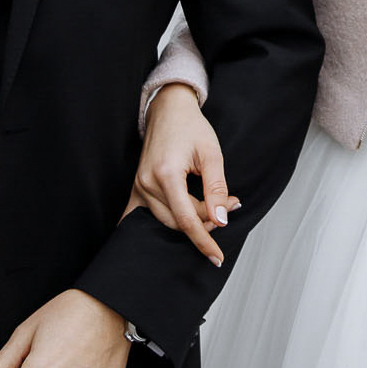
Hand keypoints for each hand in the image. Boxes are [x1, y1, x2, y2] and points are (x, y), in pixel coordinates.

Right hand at [125, 83, 239, 265]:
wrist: (169, 110)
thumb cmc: (191, 127)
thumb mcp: (212, 154)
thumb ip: (216, 189)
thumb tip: (221, 220)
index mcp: (166, 174)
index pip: (187, 219)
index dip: (204, 240)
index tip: (217, 257)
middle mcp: (147, 183)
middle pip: (178, 221)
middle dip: (206, 221)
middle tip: (229, 203)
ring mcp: (139, 186)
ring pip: (166, 221)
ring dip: (191, 219)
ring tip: (214, 203)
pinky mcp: (136, 187)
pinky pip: (140, 216)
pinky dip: (154, 226)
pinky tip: (162, 236)